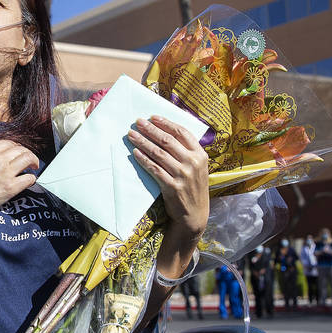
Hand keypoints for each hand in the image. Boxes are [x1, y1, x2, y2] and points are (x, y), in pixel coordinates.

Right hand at [0, 139, 39, 221]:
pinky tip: (28, 181)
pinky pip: (29, 178)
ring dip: (33, 162)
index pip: (9, 143)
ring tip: (33, 168)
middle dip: (27, 154)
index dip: (16, 148)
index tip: (18, 153)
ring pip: (28, 159)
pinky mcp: (10, 187)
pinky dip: (31, 179)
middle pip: (22, 149)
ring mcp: (5, 172)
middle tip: (29, 161)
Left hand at [128, 116, 208, 245]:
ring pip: (158, 153)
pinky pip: (154, 168)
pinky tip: (135, 153)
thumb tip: (167, 133)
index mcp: (200, 155)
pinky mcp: (172, 186)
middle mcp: (193, 163)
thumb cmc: (192, 188)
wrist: (194, 215)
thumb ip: (187, 152)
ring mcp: (183, 175)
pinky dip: (143, 159)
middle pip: (167, 140)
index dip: (166, 123)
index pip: (182, 132)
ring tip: (131, 135)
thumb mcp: (198, 167)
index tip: (152, 117)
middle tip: (137, 122)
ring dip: (143, 142)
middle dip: (150, 129)